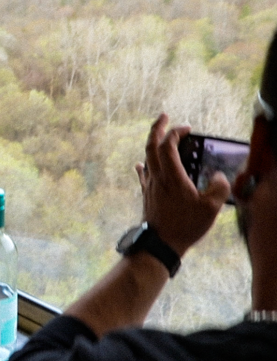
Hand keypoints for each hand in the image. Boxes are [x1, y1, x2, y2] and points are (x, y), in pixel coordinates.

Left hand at [134, 113, 228, 255]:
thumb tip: (217, 176)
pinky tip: (141, 164)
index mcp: (171, 176)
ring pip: (146, 158)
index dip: (175, 133)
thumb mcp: (210, 207)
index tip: (186, 127)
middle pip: (150, 146)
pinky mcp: (147, 195)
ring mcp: (149, 186)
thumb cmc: (184, 226)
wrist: (160, 244)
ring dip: (152, 144)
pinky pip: (143, 174)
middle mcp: (156, 177)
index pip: (167, 146)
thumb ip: (218, 187)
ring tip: (159, 137)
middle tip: (164, 117)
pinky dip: (144, 164)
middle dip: (157, 128)